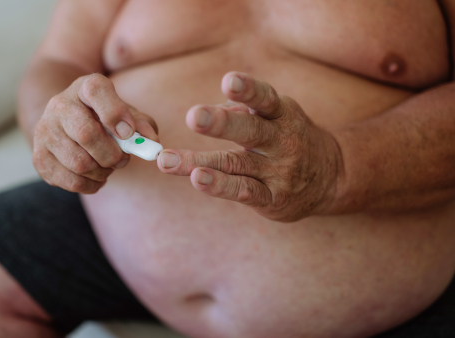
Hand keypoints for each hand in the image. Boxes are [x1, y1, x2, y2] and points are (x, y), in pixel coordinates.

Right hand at [33, 74, 158, 193]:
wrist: (65, 124)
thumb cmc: (103, 119)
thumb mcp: (125, 114)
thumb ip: (142, 125)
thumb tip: (152, 141)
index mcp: (84, 87)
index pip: (96, 91)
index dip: (115, 113)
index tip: (128, 133)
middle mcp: (59, 105)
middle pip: (86, 134)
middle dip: (112, 155)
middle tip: (122, 160)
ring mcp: (45, 131)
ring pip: (79, 163)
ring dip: (102, 172)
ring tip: (107, 167)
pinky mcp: (39, 157)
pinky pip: (71, 181)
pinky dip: (90, 185)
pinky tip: (95, 177)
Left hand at [158, 72, 342, 221]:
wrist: (331, 178)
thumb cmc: (289, 138)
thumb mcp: (276, 116)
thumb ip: (242, 110)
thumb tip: (210, 111)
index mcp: (282, 115)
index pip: (265, 99)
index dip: (248, 89)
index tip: (229, 81)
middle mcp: (282, 142)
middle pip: (250, 131)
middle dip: (221, 123)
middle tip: (193, 116)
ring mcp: (278, 172)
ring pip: (235, 165)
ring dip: (199, 162)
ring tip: (167, 160)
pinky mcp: (272, 199)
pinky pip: (244, 192)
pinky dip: (220, 186)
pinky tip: (196, 180)